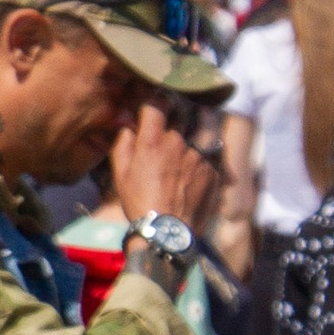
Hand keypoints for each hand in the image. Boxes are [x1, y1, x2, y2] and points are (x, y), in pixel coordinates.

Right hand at [106, 101, 216, 233]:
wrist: (169, 233)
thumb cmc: (139, 203)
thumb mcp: (120, 174)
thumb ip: (123, 143)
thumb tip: (129, 125)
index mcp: (153, 140)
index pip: (157, 103)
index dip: (154, 102)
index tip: (153, 108)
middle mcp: (179, 141)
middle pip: (179, 118)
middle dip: (173, 123)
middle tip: (167, 138)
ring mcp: (199, 154)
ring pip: (196, 136)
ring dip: (189, 142)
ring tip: (182, 160)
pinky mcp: (213, 168)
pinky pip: (207, 155)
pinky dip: (200, 161)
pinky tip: (191, 177)